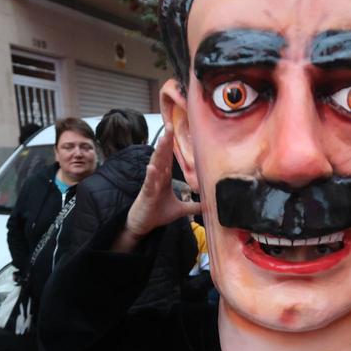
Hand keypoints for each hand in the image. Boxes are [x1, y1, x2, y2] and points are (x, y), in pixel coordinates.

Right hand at [118, 131, 198, 250]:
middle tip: (170, 125)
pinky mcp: (146, 195)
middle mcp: (157, 178)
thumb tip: (208, 206)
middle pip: (162, 156)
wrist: (143, 225)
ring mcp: (151, 185)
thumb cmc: (157, 213)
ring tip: (162, 140)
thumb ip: (193, 206)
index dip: (172, 144)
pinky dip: (150, 176)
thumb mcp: (179, 210)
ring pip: (155, 166)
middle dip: (166, 141)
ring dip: (158, 153)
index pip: (169, 158)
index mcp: (164, 178)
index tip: (175, 129)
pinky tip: (151, 167)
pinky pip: (148, 184)